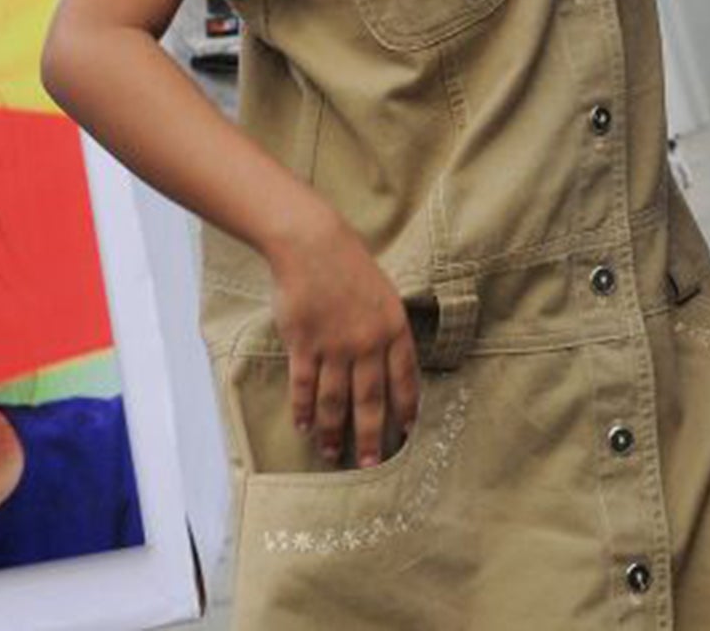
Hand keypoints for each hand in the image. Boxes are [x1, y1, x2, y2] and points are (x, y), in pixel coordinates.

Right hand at [267, 209, 419, 468]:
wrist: (314, 245)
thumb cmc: (350, 266)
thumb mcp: (384, 295)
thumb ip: (387, 330)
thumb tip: (391, 365)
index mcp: (393, 329)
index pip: (405, 379)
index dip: (406, 409)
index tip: (406, 434)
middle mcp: (367, 342)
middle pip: (370, 400)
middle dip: (371, 436)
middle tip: (370, 465)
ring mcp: (335, 345)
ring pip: (335, 400)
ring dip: (333, 431)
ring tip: (331, 454)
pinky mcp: (304, 344)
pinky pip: (305, 386)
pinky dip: (303, 410)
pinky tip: (303, 427)